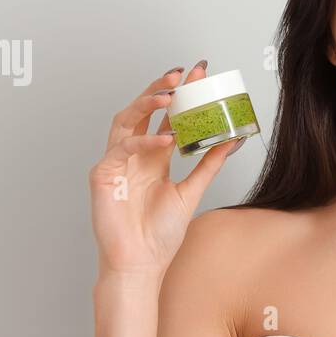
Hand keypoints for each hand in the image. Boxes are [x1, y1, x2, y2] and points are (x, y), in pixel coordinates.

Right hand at [88, 60, 240, 278]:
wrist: (141, 264)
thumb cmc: (159, 235)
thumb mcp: (191, 193)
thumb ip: (208, 165)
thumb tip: (232, 140)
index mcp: (154, 157)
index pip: (167, 118)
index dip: (182, 95)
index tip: (200, 74)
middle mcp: (134, 155)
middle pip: (144, 111)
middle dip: (162, 88)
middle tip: (183, 72)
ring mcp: (116, 162)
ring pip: (126, 119)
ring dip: (147, 103)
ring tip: (171, 93)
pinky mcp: (103, 174)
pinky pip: (121, 148)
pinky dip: (143, 141)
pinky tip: (166, 139)